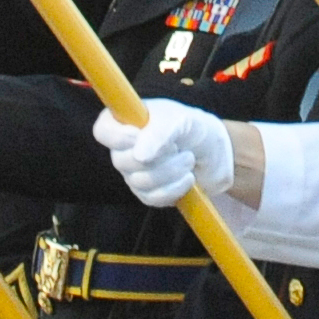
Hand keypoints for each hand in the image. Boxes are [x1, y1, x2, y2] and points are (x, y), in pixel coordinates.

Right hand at [96, 102, 233, 210]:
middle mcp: (124, 149)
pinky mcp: (147, 194)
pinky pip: (152, 198)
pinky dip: (175, 189)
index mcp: (127, 122)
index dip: (117, 137)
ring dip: (171, 171)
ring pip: (140, 181)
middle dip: (157, 156)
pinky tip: (188, 178)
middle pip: (121, 161)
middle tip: (177, 146)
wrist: (215, 154)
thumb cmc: (194, 128)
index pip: (103, 130)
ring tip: (188, 159)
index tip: (139, 135)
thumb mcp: (181, 120)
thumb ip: (160, 131)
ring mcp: (134, 173)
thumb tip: (139, 156)